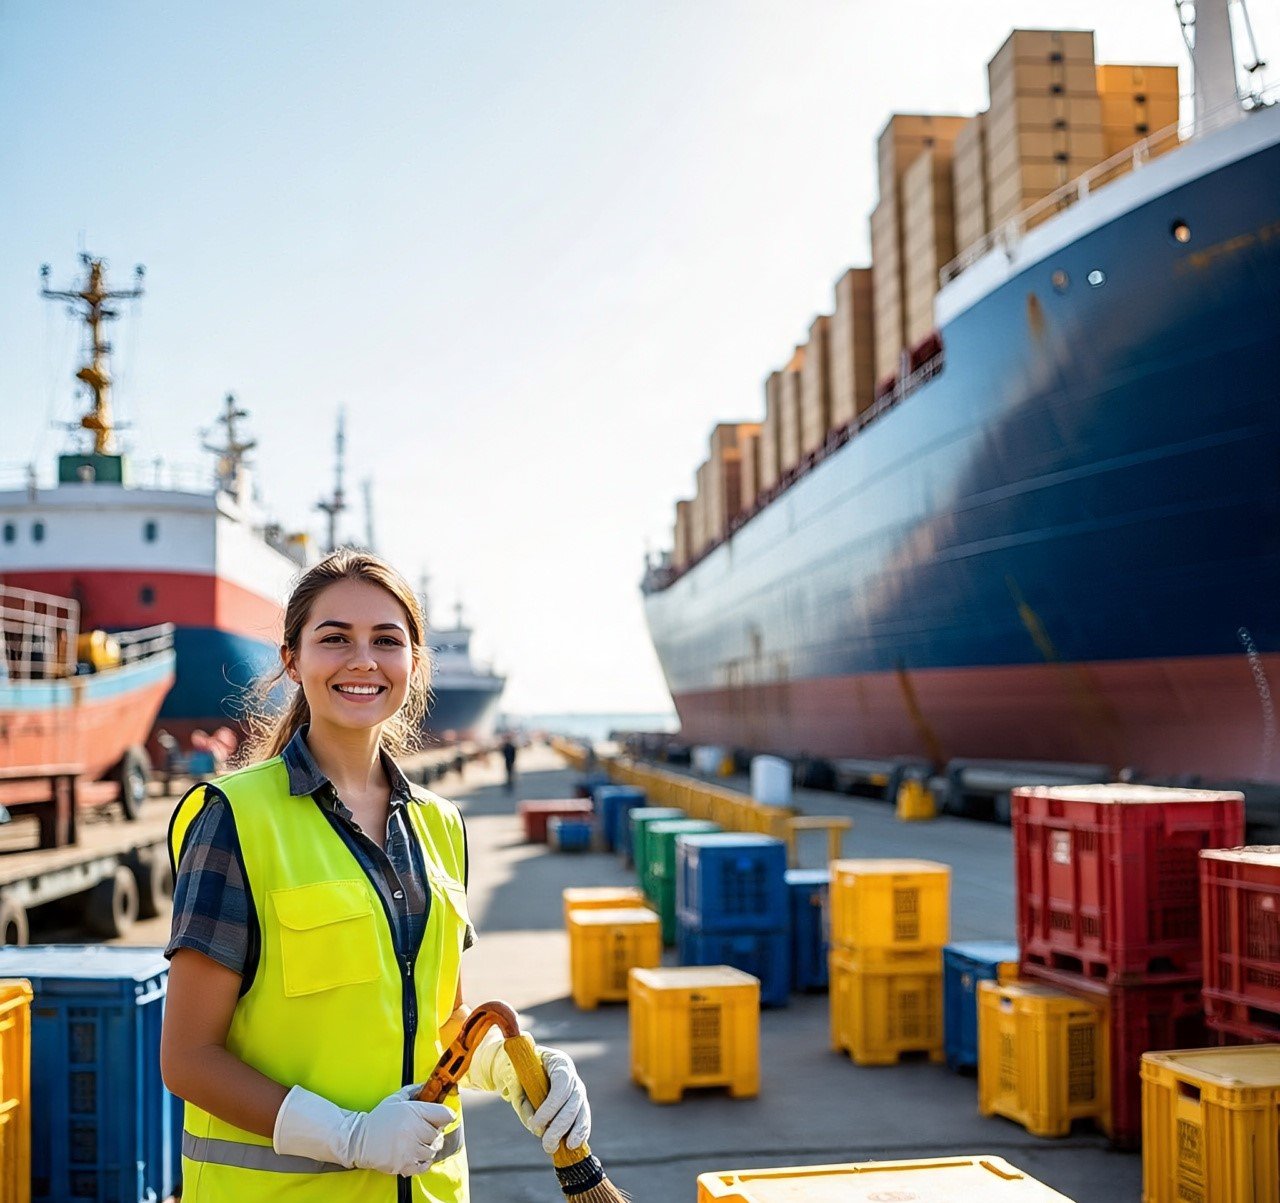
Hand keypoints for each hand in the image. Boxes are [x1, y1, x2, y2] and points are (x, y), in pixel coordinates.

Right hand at [274, 1083, 453, 1176]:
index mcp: (414, 1112)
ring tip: (417, 1143)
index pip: (444, 1115)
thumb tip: (428, 1086)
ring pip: (432, 1150)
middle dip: (433, 1132)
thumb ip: (414, 1091)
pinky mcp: (404, 1164)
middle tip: (423, 1131)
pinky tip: (415, 1154)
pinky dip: (423, 1161)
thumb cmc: (378, 1118)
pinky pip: (424, 1165)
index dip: (444, 1116)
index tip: (441, 1118)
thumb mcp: (395, 1099)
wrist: (358, 1139)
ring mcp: (409, 1149)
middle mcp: (414, 1130)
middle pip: (438, 1134)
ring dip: (427, 1147)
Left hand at [461, 1031, 591, 1153]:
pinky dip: (580, 1133)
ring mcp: (579, 1091)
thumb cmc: (523, 1074)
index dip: (551, 1107)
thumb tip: (536, 1129)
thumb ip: (524, 1104)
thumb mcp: (517, 1084)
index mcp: (559, 1063)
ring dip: (572, 1133)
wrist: (530, 1068)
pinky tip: (573, 1145)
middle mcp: (573, 1076)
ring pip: (581, 1112)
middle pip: (573, 1102)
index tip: (536, 1124)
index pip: (562, 1084)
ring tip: (560, 1148)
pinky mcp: (580, 1105)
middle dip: (560, 1126)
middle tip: (546, 1145)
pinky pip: (584, 1119)